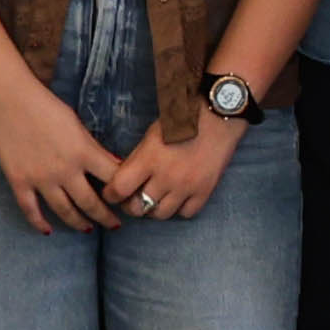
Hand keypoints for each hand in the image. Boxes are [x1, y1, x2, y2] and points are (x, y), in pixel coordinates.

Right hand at [0, 81, 135, 233]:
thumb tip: (115, 165)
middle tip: (114, 225)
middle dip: (105, 217)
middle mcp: (64, 170)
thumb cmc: (44, 105)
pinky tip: (48, 230)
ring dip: (78, 222)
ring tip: (88, 229)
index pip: (113, 179)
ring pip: (64, 211)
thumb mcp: (76, 123)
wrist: (7, 99)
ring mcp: (40, 179)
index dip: (123, 192)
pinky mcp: (19, 181)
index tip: (128, 200)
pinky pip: (31, 210)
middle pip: (90, 203)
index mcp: (83, 152)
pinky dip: (39, 223)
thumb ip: (94, 148)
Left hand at [100, 112, 238, 224]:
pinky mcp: (205, 191)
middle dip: (131, 205)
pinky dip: (179, 208)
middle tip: (133, 198)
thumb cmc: (182, 119)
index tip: (111, 193)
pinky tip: (178, 196)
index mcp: (149, 158)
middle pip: (138, 208)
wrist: (218, 115)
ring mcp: (187, 186)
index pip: (119, 189)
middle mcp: (167, 177)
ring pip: (161, 214)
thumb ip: (138, 159)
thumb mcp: (151, 135)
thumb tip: (125, 180)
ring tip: (156, 197)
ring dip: (154, 208)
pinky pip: (185, 213)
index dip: (111, 194)